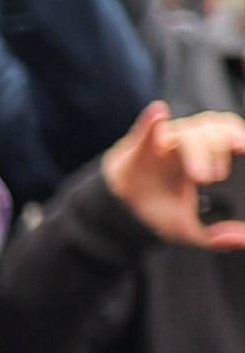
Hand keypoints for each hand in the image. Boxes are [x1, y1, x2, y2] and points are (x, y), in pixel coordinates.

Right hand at [100, 104, 244, 247]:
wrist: (120, 212)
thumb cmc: (158, 210)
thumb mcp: (189, 228)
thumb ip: (216, 236)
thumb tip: (243, 239)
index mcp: (206, 155)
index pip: (228, 132)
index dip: (237, 134)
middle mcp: (187, 143)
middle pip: (210, 131)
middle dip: (218, 149)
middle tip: (215, 177)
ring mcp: (162, 142)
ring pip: (188, 132)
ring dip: (198, 148)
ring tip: (200, 174)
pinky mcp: (137, 146)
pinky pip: (146, 129)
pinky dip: (151, 121)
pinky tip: (158, 113)